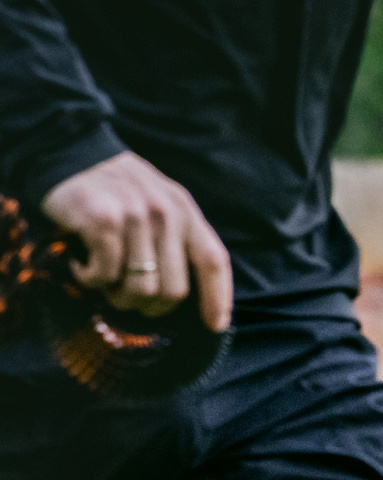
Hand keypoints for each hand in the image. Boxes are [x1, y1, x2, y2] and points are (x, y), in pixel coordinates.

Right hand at [38, 151, 232, 331]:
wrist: (68, 153)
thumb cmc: (115, 191)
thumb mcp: (159, 204)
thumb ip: (178, 238)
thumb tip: (187, 295)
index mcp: (185, 212)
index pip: (213, 262)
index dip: (218, 299)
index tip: (215, 326)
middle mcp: (166, 213)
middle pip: (174, 290)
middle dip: (150, 306)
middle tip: (127, 298)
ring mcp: (135, 217)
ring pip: (140, 290)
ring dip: (117, 297)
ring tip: (103, 280)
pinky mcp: (103, 221)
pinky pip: (105, 276)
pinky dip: (89, 280)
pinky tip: (80, 265)